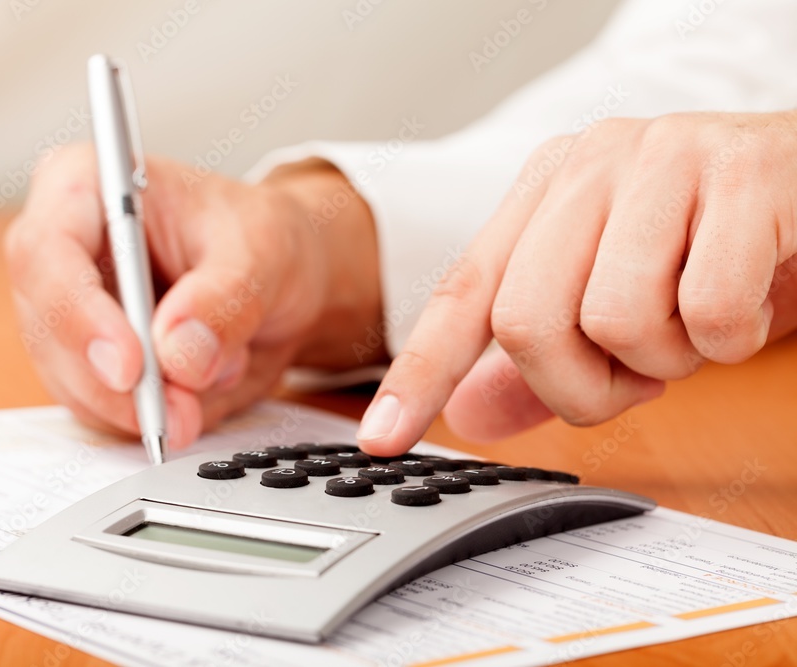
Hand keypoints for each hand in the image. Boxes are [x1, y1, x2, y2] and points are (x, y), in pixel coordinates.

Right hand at [6, 145, 381, 448]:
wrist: (278, 281)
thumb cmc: (260, 240)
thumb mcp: (263, 253)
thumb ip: (224, 300)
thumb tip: (178, 353)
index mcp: (84, 186)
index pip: (47, 252)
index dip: (79, 315)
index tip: (130, 367)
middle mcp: (60, 251)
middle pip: (49, 329)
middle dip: (117, 384)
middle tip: (182, 412)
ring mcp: (66, 313)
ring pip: (72, 382)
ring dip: (143, 405)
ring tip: (220, 377)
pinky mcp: (85, 365)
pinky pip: (100, 411)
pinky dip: (153, 417)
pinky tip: (202, 390)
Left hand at [357, 111, 796, 454]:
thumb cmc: (711, 246)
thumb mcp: (618, 302)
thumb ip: (541, 362)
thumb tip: (468, 417)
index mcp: (543, 192)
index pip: (463, 293)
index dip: (421, 372)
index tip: (383, 437)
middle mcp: (588, 165)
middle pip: (527, 321)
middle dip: (582, 384)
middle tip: (634, 375)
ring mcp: (664, 159)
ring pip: (616, 320)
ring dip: (667, 358)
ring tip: (695, 323)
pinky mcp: (742, 171)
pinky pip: (710, 310)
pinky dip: (731, 338)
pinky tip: (747, 297)